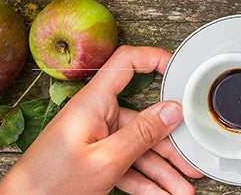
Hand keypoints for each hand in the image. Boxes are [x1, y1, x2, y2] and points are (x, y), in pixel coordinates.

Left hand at [0, 46, 202, 194]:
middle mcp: (95, 115)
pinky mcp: (93, 158)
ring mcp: (95, 138)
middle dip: (169, 143)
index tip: (180, 72)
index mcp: (93, 103)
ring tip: (182, 189)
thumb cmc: (49, 185)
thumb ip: (142, 134)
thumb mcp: (105, 160)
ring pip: (138, 147)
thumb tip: (172, 109)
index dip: (155, 59)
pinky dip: (145, 180)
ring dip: (162, 170)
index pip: (126, 62)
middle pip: (143, 118)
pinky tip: (163, 194)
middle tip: (191, 158)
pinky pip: (127, 164)